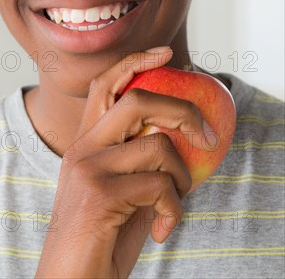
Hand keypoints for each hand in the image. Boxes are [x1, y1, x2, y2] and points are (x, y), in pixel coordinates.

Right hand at [35, 48, 211, 277]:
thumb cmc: (100, 237)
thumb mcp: (121, 190)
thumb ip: (138, 159)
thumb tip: (179, 134)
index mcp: (85, 144)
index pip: (104, 86)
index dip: (134, 62)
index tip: (165, 53)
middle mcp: (83, 148)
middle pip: (137, 101)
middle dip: (181, 110)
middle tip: (207, 134)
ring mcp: (89, 168)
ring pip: (157, 146)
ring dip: (183, 177)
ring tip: (175, 202)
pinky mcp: (100, 194)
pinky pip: (160, 185)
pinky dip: (174, 209)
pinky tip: (161, 229)